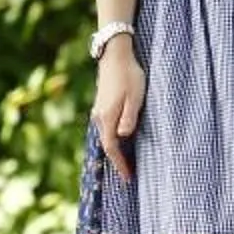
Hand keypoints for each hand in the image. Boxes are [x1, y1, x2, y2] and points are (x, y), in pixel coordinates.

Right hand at [93, 37, 145, 180]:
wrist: (115, 55)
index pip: (111, 148)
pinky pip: (106, 129)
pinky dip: (114, 139)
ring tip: (127, 162)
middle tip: (128, 175)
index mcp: (107, 117)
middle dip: (117, 161)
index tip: (128, 177)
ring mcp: (99, 111)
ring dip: (115, 151)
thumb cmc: (129, 75)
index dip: (120, 164)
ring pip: (106, 137)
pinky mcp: (102, 106)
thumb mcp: (135, 97)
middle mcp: (99, 117)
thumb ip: (129, 117)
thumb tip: (123, 136)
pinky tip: (122, 142)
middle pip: (107, 145)